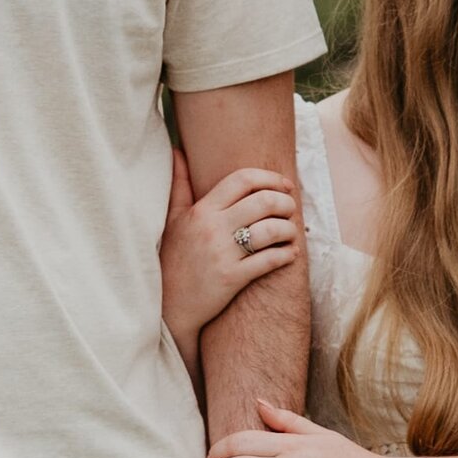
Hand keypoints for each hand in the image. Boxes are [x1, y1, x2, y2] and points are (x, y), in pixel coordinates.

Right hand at [158, 154, 300, 358]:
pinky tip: (290, 253)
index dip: (269, 178)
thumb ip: (179, 184)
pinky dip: (286, 254)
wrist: (168, 306)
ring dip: (288, 228)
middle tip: (290, 208)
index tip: (283, 185)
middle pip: (262, 201)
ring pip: (270, 230)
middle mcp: (212, 228)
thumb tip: (177, 151)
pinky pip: (269, 260)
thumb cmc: (173, 259)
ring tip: (290, 232)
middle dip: (285, 202)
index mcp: (201, 210)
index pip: (242, 179)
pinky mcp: (231, 279)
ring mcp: (222, 254)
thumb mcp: (172, 219)